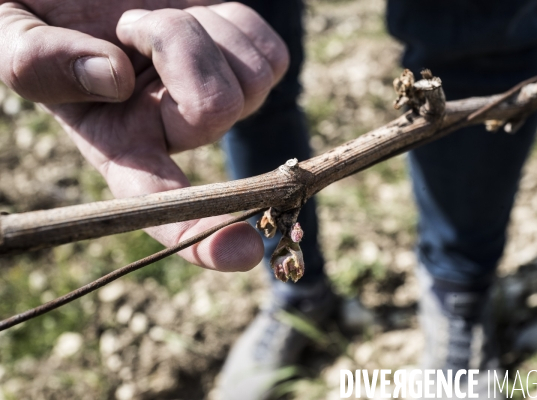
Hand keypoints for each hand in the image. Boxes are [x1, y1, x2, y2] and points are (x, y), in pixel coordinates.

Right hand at [0, 1, 289, 270]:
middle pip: (216, 111)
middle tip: (130, 22)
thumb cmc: (47, 10)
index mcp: (117, 142)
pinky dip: (238, 25)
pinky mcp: (251, 69)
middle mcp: (175, 132)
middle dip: (175, 46)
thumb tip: (113, 81)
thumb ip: (37, 61)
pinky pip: (273, 57)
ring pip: (252, 82)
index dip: (201, 236)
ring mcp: (221, 102)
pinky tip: (200, 19)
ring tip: (158, 19)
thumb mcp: (10, 31)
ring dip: (203, 29)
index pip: (160, 207)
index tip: (242, 252)